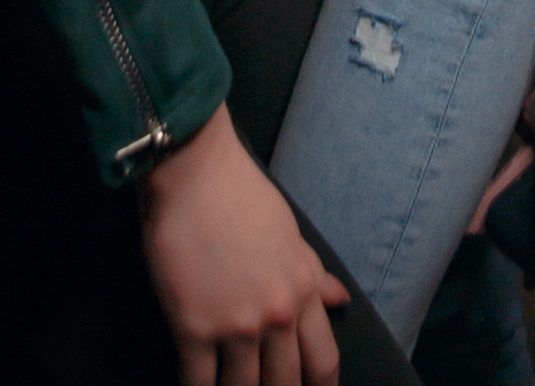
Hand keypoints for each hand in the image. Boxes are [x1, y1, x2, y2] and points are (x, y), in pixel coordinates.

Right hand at [138, 103, 348, 384]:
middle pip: (284, 385)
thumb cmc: (241, 193)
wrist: (193, 169)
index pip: (323, 362)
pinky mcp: (193, 328)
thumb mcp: (289, 233)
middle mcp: (277, 315)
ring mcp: (236, 325)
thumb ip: (313, 272)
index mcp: (303, 290)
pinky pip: (197, 383)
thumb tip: (341, 300)